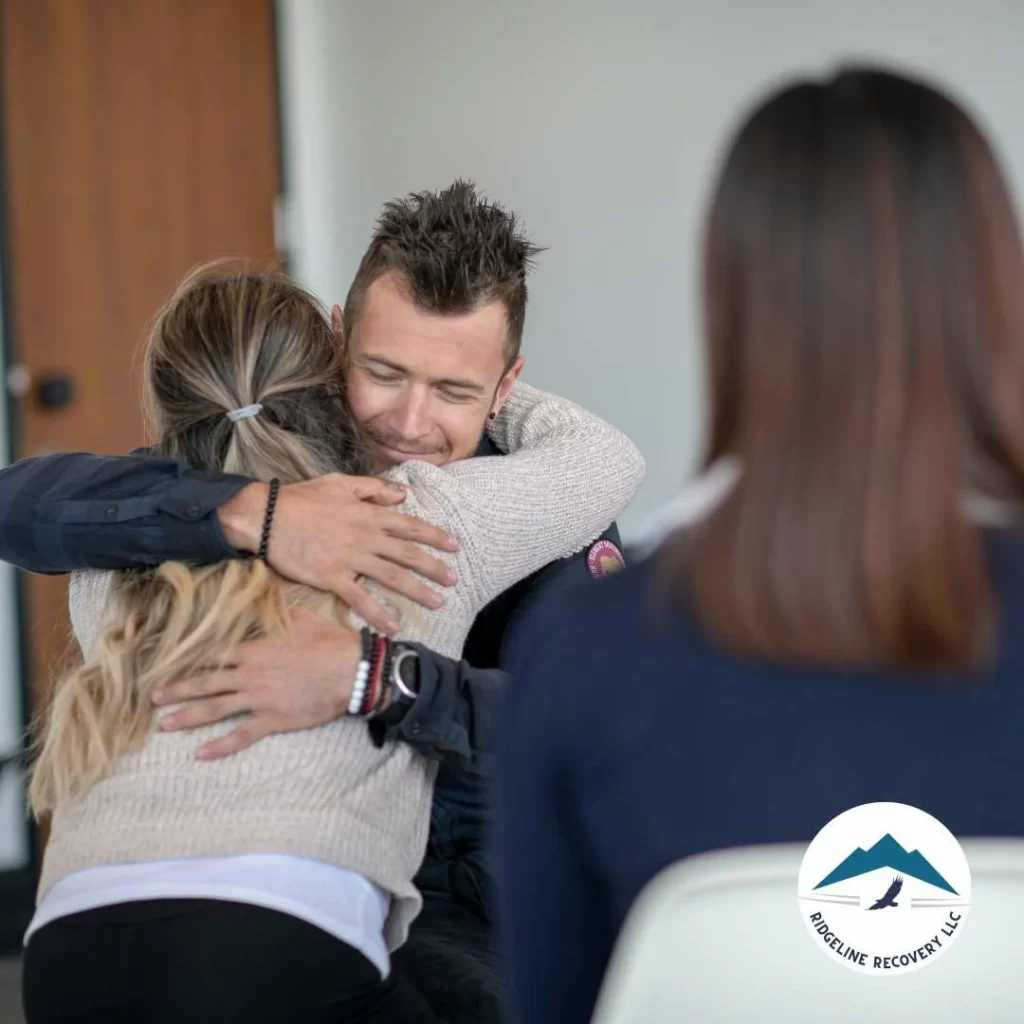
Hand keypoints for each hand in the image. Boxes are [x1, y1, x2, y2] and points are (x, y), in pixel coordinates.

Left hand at [152, 608, 361, 759]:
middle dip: (177, 690)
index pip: (213, 655)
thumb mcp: (302, 616)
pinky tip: (200, 754)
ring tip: (164, 725)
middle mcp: (248, 674)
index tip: (171, 665)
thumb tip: (266, 591)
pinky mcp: (272, 720)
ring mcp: (258, 699)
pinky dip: (219, 746)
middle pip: (205, 683)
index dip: (191, 661)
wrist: (351, 670)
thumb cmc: (330, 642)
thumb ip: (278, 608)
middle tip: (154, 698)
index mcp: (254, 649)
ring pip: (214, 710)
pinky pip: (240, 735)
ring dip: (187, 717)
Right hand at [218, 474, 458, 632]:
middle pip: (408, 554)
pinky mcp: (332, 577)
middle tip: (454, 580)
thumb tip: (401, 495)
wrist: (267, 517)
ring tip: (438, 602)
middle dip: (434, 567)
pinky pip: (360, 598)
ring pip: (392, 576)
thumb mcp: (341, 483)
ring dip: (417, 591)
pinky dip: (378, 613)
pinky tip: (394, 626)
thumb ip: (373, 489)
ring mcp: (350, 558)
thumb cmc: (302, 498)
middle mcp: (366, 537)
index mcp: (369, 514)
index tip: (455, 546)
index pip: (410, 526)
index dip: (435, 536)